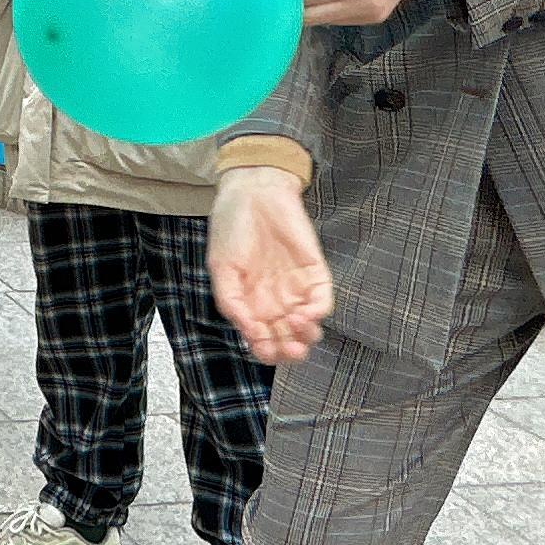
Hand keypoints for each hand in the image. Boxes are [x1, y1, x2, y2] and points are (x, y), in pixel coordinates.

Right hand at [209, 164, 332, 363]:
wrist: (254, 193)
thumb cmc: (232, 227)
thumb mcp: (221, 268)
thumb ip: (231, 302)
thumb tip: (248, 332)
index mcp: (250, 304)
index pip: (262, 340)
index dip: (265, 351)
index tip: (263, 348)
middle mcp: (275, 302)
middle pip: (287, 340)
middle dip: (289, 351)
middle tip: (289, 349)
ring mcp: (297, 289)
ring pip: (309, 327)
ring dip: (306, 336)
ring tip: (296, 325)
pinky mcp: (315, 273)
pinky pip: (323, 301)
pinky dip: (318, 313)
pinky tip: (306, 312)